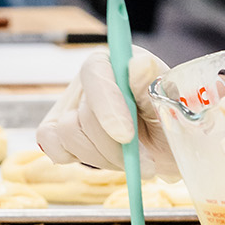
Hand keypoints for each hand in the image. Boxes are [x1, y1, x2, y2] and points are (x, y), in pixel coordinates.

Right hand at [36, 46, 177, 179]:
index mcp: (113, 61)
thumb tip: (139, 65)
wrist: (167, 147)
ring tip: (131, 160)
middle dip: (115, 147)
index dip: (107, 107)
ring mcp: (70, 105)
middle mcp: (87, 80)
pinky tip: (106, 158)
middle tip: (147, 164)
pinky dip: (79, 158)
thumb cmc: (171, 122)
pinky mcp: (58, 131)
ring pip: (68, 134)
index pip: (96, 73)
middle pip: (83, 114)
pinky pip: (54, 147)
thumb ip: (152, 87)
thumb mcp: (171, 105)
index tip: (125, 136)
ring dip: (103, 157)